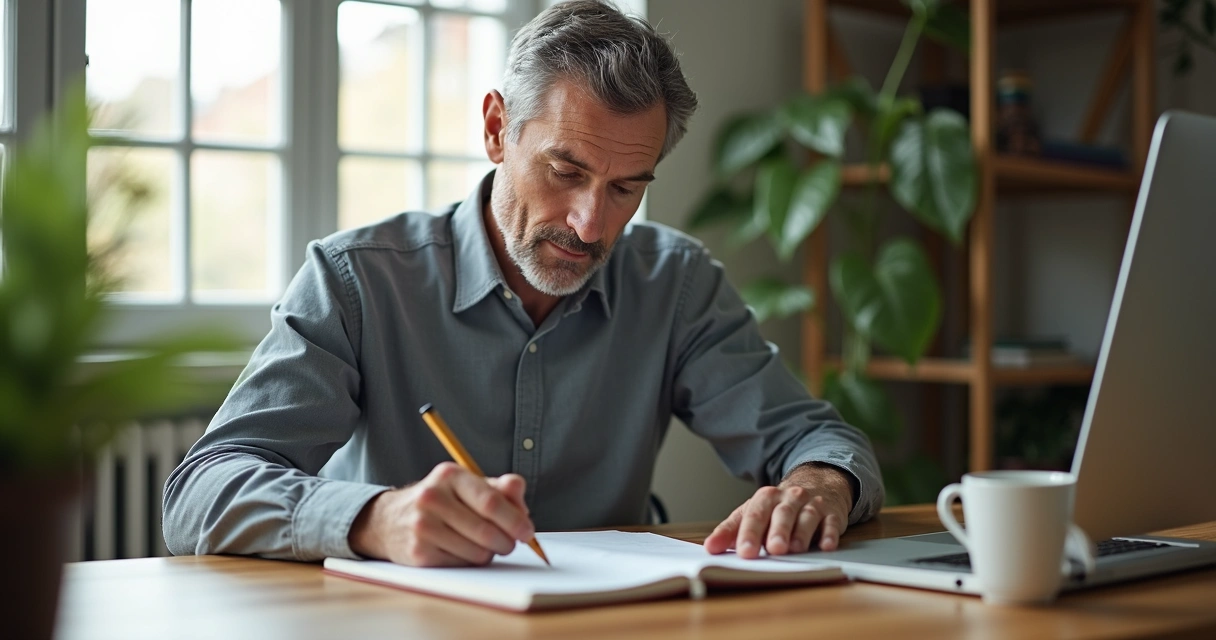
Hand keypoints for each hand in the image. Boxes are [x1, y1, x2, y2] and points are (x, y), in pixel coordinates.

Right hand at [348, 462, 535, 566]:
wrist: (389, 520)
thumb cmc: (440, 501)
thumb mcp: (467, 485)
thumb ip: (499, 488)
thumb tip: (519, 493)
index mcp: (450, 475)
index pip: (491, 501)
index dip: (515, 520)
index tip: (527, 531)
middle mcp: (432, 498)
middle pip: (487, 530)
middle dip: (507, 542)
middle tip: (510, 543)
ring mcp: (423, 526)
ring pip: (478, 552)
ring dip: (489, 553)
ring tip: (482, 544)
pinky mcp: (418, 553)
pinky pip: (463, 565)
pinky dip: (471, 562)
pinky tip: (462, 551)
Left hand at [704, 463, 853, 557]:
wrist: (816, 484)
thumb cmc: (778, 507)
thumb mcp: (753, 513)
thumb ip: (732, 530)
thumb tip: (710, 547)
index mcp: (765, 498)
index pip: (754, 515)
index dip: (749, 533)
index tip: (744, 551)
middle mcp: (789, 498)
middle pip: (782, 514)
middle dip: (777, 531)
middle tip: (773, 549)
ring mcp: (812, 504)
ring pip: (806, 516)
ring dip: (801, 533)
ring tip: (794, 549)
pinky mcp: (832, 514)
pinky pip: (832, 523)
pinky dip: (830, 534)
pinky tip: (827, 545)